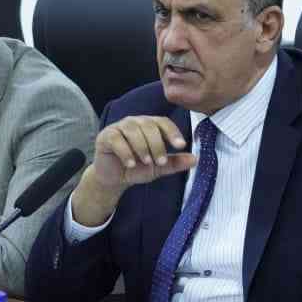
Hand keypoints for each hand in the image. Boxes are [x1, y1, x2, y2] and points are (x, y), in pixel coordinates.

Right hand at [70, 116, 196, 226]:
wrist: (114, 179)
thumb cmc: (137, 168)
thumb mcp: (159, 167)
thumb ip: (175, 162)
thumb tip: (195, 159)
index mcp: (149, 126)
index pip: (163, 122)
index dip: (172, 132)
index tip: (180, 145)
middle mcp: (135, 123)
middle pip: (149, 125)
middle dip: (157, 144)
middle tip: (160, 161)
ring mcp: (119, 127)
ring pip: (133, 130)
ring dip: (142, 147)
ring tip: (146, 162)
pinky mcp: (106, 136)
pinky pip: (116, 139)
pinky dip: (125, 151)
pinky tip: (130, 163)